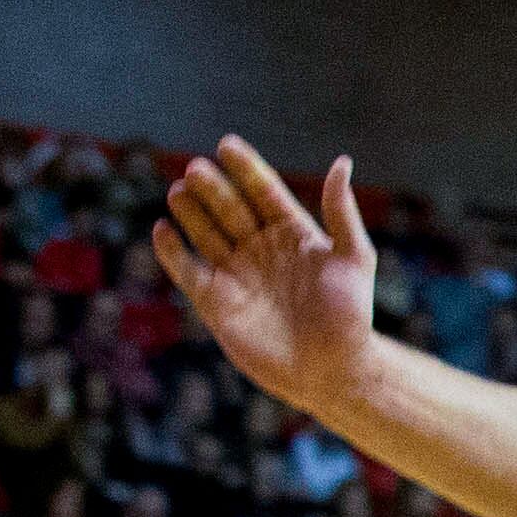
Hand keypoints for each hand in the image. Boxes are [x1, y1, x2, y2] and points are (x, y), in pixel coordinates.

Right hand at [154, 139, 378, 416]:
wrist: (335, 372)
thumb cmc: (351, 318)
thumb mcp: (353, 260)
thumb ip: (342, 212)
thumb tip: (342, 162)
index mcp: (292, 232)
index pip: (263, 190)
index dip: (246, 168)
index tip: (227, 145)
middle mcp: (260, 247)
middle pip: (229, 206)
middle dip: (213, 187)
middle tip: (198, 171)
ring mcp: (236, 272)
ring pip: (205, 231)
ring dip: (191, 210)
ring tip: (181, 192)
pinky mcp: (215, 301)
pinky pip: (186, 269)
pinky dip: (171, 250)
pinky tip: (163, 230)